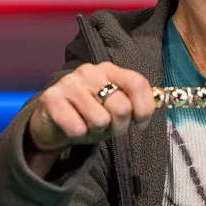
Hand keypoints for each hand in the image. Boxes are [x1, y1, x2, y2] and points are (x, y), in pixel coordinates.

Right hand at [28, 62, 155, 154]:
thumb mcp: (115, 109)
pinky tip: (72, 127)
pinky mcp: (51, 98)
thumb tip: (154, 107)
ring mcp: (70, 83)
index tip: (140, 124)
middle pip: (121, 106)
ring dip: (96, 131)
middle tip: (109, 128)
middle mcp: (90, 71)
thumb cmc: (89, 115)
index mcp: (110, 70)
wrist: (52, 121)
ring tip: (88, 125)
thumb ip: (133, 105)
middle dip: (120, 127)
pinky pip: (77, 128)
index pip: (137, 83)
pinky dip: (78, 135)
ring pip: (100, 120)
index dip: (144, 108)